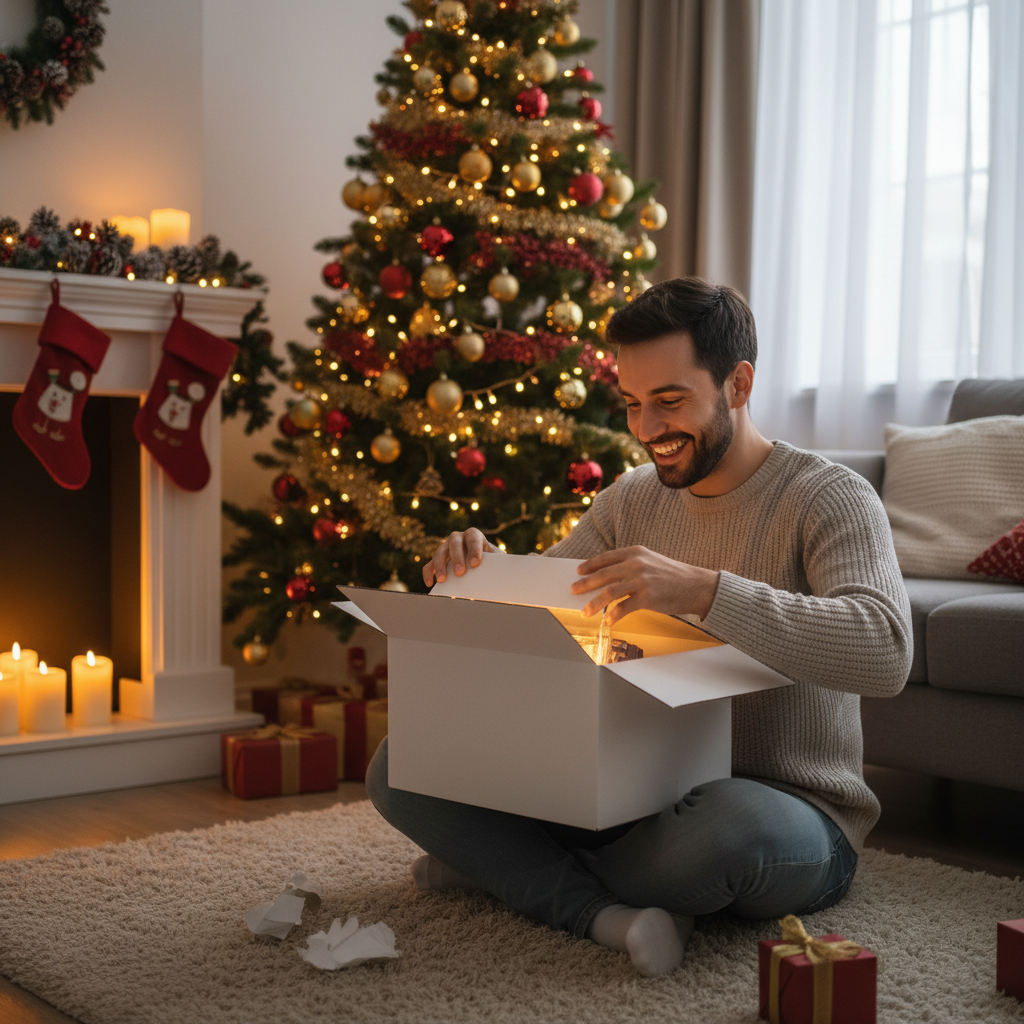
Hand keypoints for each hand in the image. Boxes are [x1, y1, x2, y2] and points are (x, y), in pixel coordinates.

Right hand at [423, 528, 501, 586]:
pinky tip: (430, 583)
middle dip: (457, 558)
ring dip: (440, 566)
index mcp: (474, 535)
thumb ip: (496, 563)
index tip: (475, 564)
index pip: (473, 538)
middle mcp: (458, 538)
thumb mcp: (494, 559)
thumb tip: (499, 577)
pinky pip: (429, 564)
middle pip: (454, 543)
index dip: (474, 550)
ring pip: (439, 552)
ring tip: (443, 580)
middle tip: (460, 573)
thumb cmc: (489, 560)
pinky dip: (428, 573)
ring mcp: (445, 547)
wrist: (480, 560)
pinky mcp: (437, 559)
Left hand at [569, 545, 720, 624]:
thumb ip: (631, 564)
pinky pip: (623, 608)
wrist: (697, 586)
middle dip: (585, 584)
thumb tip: (609, 576)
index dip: (590, 565)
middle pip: (603, 575)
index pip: (606, 558)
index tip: (578, 571)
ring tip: (585, 611)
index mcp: (635, 552)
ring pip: (609, 593)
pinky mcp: (647, 597)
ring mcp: (641, 581)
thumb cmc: (673, 575)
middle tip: (573, 590)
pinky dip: (613, 615)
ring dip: (594, 603)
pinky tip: (607, 621)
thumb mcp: (651, 561)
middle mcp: (636, 564)